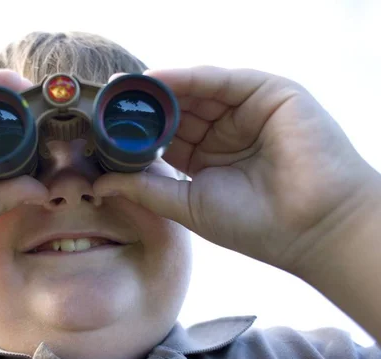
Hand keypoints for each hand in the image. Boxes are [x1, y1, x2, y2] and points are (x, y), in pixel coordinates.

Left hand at [94, 66, 378, 274]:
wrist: (312, 227)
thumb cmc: (254, 224)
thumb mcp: (188, 204)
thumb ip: (146, 189)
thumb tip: (99, 184)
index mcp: (208, 158)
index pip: (167, 136)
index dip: (136, 131)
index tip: (103, 126)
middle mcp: (226, 132)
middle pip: (178, 110)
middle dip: (144, 107)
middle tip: (107, 102)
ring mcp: (247, 111)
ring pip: (197, 92)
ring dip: (160, 90)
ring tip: (125, 90)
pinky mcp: (270, 93)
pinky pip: (221, 80)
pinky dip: (189, 78)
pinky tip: (156, 80)